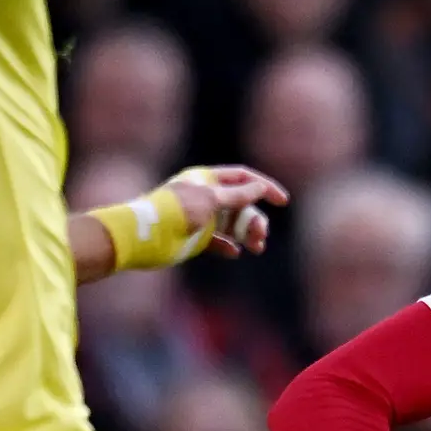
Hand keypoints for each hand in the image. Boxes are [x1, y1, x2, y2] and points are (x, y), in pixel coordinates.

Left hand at [161, 164, 283, 257]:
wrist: (148, 235)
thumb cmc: (178, 210)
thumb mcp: (211, 199)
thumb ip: (237, 195)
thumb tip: (260, 188)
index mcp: (207, 179)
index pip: (242, 178)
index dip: (263, 187)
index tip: (282, 201)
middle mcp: (206, 196)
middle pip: (241, 204)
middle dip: (255, 218)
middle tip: (261, 234)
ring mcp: (202, 217)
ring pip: (233, 224)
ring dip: (247, 234)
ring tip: (256, 247)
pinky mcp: (196, 237)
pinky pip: (219, 241)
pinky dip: (228, 246)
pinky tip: (235, 252)